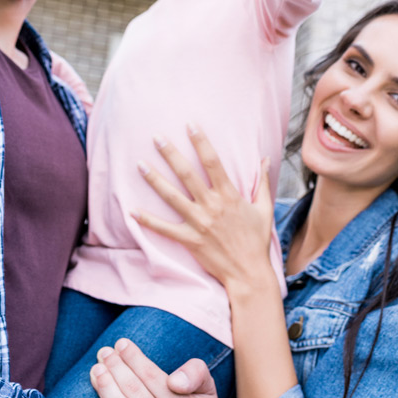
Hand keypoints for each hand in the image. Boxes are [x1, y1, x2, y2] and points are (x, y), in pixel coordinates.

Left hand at [91, 338, 219, 397]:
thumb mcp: (208, 389)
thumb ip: (196, 374)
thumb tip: (174, 380)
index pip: (153, 378)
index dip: (134, 358)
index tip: (121, 344)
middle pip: (134, 393)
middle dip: (116, 368)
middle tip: (104, 353)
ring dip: (106, 389)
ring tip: (96, 370)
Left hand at [132, 126, 274, 293]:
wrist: (249, 273)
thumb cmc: (256, 240)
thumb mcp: (264, 208)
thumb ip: (262, 182)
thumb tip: (265, 160)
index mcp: (229, 195)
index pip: (212, 162)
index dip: (200, 142)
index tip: (190, 125)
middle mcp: (212, 206)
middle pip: (187, 174)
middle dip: (171, 154)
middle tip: (157, 137)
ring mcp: (199, 223)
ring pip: (172, 197)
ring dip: (154, 180)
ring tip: (140, 164)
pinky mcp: (189, 240)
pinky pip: (165, 229)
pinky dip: (148, 221)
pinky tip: (132, 211)